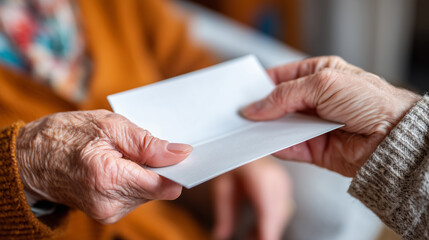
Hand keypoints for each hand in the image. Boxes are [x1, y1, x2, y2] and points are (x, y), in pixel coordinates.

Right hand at [16, 110, 191, 223]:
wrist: (32, 158)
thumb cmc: (67, 135)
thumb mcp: (109, 126)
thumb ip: (148, 143)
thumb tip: (181, 153)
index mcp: (109, 178)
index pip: (163, 186)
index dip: (178, 170)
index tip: (185, 156)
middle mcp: (109, 203)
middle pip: (158, 190)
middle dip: (159, 168)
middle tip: (143, 146)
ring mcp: (107, 212)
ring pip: (148, 193)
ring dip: (145, 173)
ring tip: (124, 155)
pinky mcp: (106, 214)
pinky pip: (135, 196)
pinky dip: (135, 180)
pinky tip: (120, 166)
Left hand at [212, 158, 292, 239]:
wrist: (240, 143)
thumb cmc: (230, 157)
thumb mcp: (221, 187)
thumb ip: (224, 213)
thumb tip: (221, 234)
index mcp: (261, 176)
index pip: (268, 212)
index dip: (267, 232)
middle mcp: (277, 178)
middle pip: (277, 215)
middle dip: (268, 232)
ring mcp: (283, 181)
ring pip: (282, 214)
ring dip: (269, 228)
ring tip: (251, 236)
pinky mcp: (284, 185)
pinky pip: (282, 209)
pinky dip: (271, 221)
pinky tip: (258, 230)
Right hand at [242, 56, 420, 176]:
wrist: (392, 137)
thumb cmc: (371, 101)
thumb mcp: (322, 84)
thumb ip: (285, 95)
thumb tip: (256, 107)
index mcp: (318, 76)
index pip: (281, 78)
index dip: (261, 85)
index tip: (243, 93)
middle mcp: (315, 101)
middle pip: (277, 104)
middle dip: (260, 109)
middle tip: (241, 113)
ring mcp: (314, 125)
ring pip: (280, 127)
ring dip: (265, 129)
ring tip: (247, 129)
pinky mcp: (315, 149)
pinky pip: (289, 148)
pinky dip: (276, 146)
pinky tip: (264, 143)